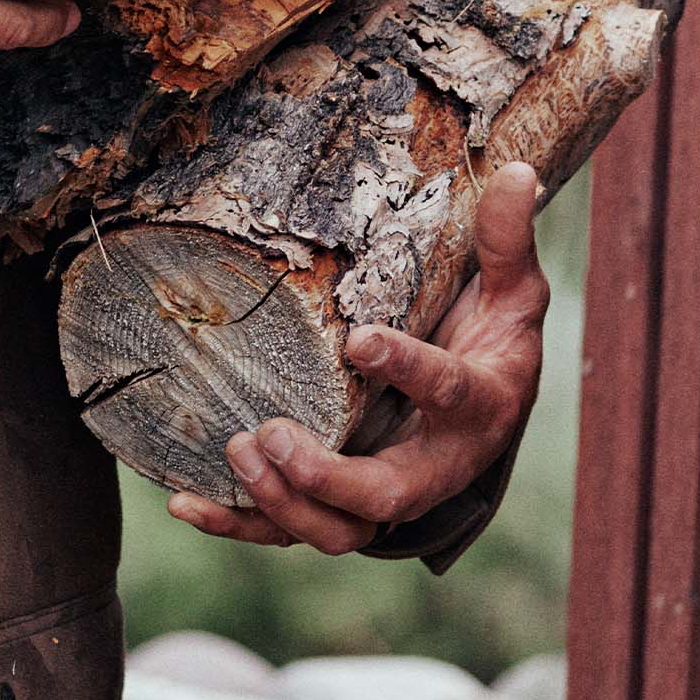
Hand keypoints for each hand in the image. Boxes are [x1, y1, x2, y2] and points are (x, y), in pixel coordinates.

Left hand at [166, 159, 548, 553]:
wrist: (489, 414)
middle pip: (388, 495)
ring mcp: (388, 494)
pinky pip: (290, 531)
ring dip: (284, 503)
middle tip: (273, 432)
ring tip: (237, 446)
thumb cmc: (494, 342)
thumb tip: (515, 168)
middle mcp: (436, 464)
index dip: (409, 370)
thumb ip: (506, 239)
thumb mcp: (513, 291)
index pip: (450, 393)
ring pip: (340, 531)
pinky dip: (238, 523)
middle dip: (329, 476)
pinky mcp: (343, 507)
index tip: (360, 339)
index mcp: (480, 405)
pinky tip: (183, 499)